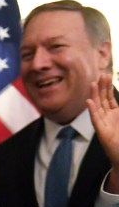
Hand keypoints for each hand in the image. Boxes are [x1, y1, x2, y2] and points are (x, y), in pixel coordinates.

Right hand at [87, 74, 118, 192]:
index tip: (106, 75)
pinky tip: (89, 102)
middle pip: (102, 99)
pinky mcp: (101, 132)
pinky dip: (92, 110)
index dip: (107, 86)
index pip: (109, 97)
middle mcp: (107, 117)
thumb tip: (117, 102)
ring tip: (93, 84)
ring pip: (97, 107)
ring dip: (94, 95)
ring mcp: (103, 124)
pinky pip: (95, 119)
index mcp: (114, 113)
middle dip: (101, 87)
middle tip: (101, 74)